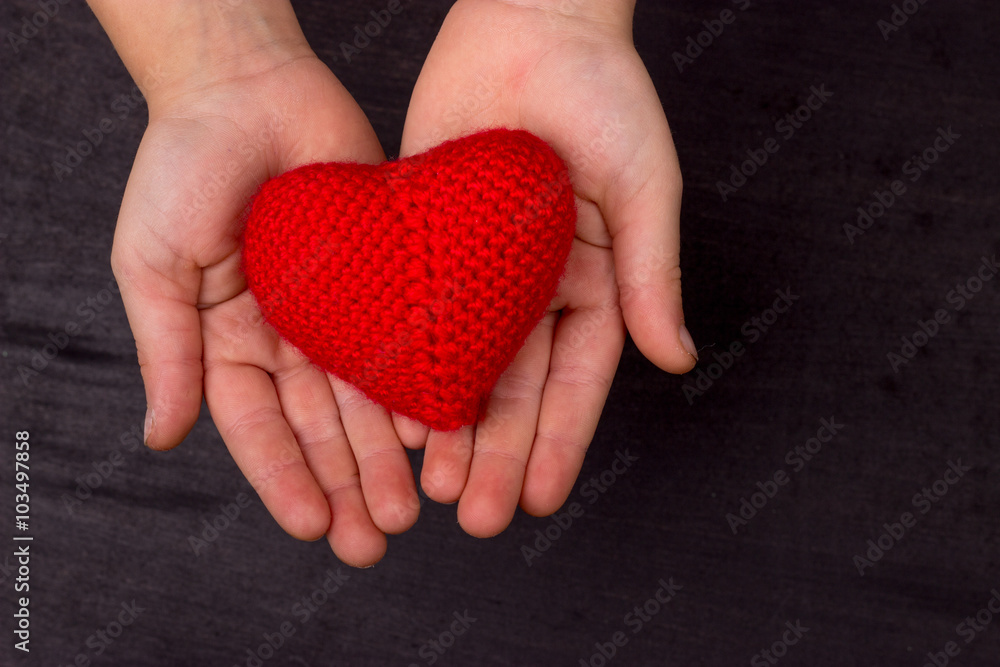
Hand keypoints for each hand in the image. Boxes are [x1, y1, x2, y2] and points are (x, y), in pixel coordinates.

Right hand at [111, 48, 420, 564]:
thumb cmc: (182, 167)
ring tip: (413, 507)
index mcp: (229, 342)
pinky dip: (419, 384)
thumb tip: (163, 439)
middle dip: (348, 484)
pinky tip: (437, 430)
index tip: (316, 526)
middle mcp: (289, 338)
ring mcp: (339, 310)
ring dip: (388, 455)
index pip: (258, 429)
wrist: (246, 85)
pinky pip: (404, 339)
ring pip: (369, 396)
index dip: (285, 479)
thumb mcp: (154, 265)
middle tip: (378, 539)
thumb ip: (169, 353)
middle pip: (322, 427)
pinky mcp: (381, 276)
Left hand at [394, 0, 697, 536]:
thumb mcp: (646, 187)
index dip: (558, 442)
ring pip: (458, 365)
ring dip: (446, 428)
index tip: (539, 499)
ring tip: (430, 487)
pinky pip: (410, 311)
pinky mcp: (425, 240)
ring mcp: (476, 270)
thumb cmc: (607, 95)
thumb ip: (653, 274)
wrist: (532, 20)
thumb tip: (677, 358)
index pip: (576, 382)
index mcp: (592, 284)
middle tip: (475, 517)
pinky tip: (386, 410)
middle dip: (496, 455)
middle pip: (513, 389)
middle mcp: (532, 290)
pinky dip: (399, 362)